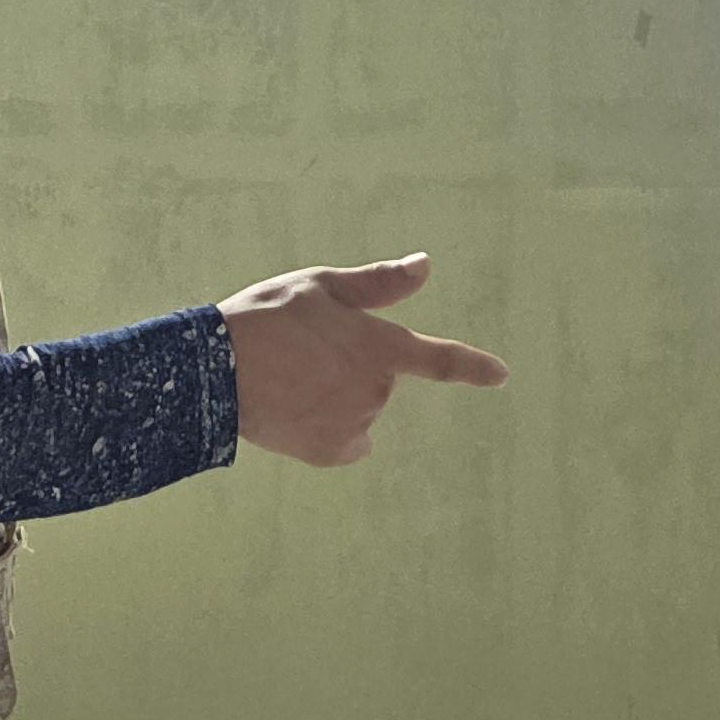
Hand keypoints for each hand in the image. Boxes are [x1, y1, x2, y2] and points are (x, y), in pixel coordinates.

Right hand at [221, 254, 508, 465]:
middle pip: (379, 379)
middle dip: (352, 365)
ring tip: (289, 376)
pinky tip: (295, 409)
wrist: (216, 373)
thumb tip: (425, 266)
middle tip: (303, 349)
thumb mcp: (322, 286)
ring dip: (336, 395)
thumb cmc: (269, 317)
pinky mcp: (330, 453)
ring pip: (358, 409)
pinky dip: (326, 428)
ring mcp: (355, 426)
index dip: (474, 367)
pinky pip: (344, 441)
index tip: (502, 375)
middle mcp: (377, 391)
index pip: (440, 360)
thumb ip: (379, 284)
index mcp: (380, 348)